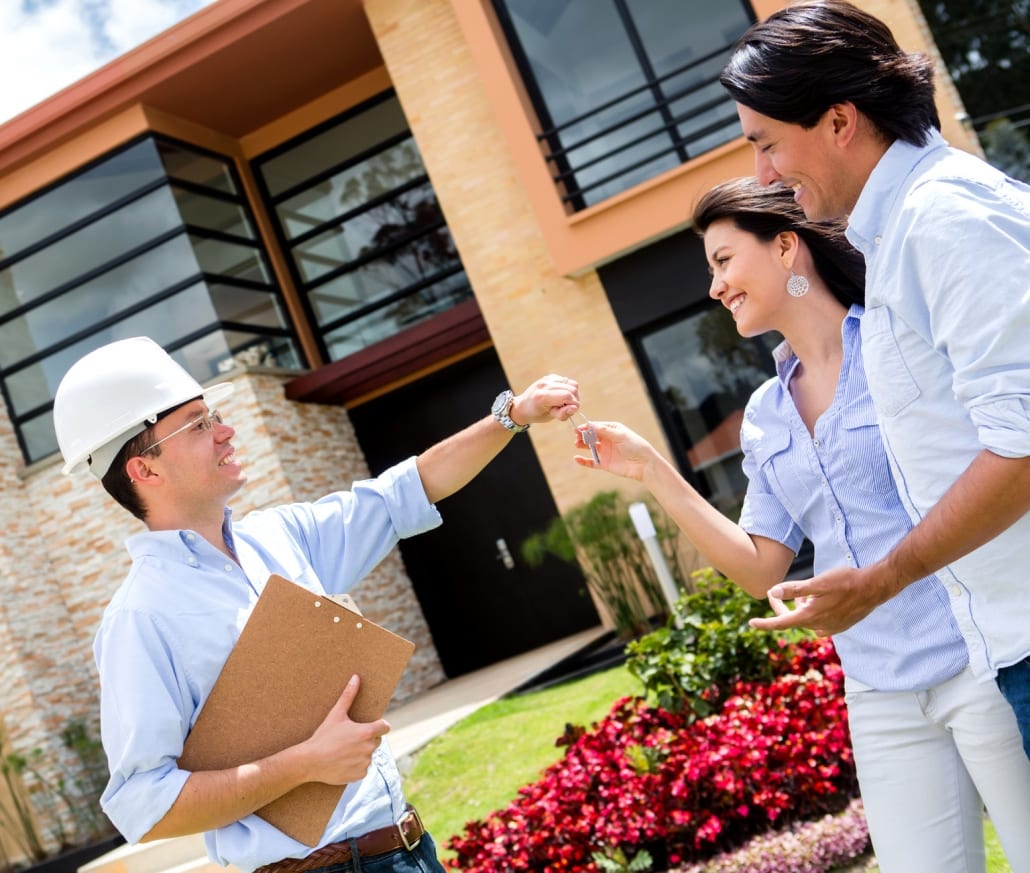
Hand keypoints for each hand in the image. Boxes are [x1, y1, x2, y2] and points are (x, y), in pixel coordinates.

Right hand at [299, 675, 390, 785]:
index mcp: (366, 732)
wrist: (309, 761)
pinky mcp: (359, 775)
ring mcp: (365, 763)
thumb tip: (356, 677)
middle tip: (349, 739)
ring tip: (343, 751)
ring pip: (368, 755)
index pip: (384, 727)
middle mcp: (369, 748)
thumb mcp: (336, 714)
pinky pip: (363, 769)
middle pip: (376, 741)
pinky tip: (343, 762)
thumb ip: (348, 695)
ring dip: (361, 753)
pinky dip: (356, 766)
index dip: (378, 725)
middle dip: (366, 739)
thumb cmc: (323, 736)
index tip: (370, 726)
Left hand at [510, 375, 580, 425]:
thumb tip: (575, 407)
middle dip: (573, 400)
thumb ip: (563, 413)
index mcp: (542, 396)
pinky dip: (568, 389)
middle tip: (564, 408)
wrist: (523, 406)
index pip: (567, 396)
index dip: (573, 405)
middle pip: (572, 389)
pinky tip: (560, 395)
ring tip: (563, 402)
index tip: (568, 411)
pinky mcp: (550, 376)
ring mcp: (547, 379)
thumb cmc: (536, 414)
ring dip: (572, 395)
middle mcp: (545, 384)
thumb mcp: (549, 418)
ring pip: (572, 384)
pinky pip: (568, 381)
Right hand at [572, 420, 654, 480]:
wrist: (644, 464)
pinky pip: (591, 462)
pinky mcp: (604, 463)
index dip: (586, 427)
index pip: (596, 426)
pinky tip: (577, 458)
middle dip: (582, 435)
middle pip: (590, 436)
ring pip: (589, 447)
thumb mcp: (620, 435)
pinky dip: (583, 461)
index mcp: (612, 430)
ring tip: (577, 444)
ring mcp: (605, 451)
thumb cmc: (635, 446)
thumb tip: (589, 425)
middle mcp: (607, 440)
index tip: (578, 429)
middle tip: (577, 436)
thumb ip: (604, 430)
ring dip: (582, 445)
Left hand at [749, 565, 893, 635]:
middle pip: (793, 619)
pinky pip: (820, 622)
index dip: (765, 623)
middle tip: (780, 592)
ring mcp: (831, 628)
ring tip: (806, 592)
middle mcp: (819, 626)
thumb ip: (794, 589)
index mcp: (811, 616)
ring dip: (801, 608)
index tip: (751, 623)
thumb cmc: (845, 581)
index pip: (782, 623)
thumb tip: (773, 592)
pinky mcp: (840, 626)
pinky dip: (814, 612)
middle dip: (785, 606)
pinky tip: (819, 600)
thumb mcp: (817, 582)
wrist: (874, 588)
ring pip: (807, 620)